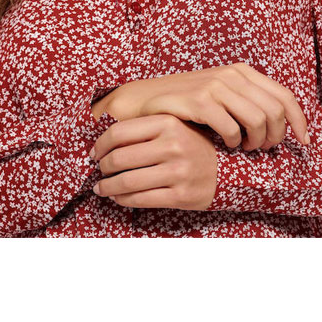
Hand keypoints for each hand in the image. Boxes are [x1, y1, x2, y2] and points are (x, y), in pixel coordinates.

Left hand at [90, 115, 217, 209]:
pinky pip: (140, 199)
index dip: (100, 145)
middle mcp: (173, 145)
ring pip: (127, 182)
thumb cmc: (192, 147)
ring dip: (107, 186)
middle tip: (99, 171)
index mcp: (168, 122)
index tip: (95, 153)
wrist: (226, 170)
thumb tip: (103, 141)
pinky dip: (122, 199)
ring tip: (102, 187)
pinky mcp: (181, 195)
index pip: (119, 132)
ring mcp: (178, 171)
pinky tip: (118, 196)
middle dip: (102, 167)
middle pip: (119, 158)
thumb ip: (145, 129)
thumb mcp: (174, 127)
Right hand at [93, 62, 308, 150]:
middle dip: (276, 137)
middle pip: (276, 111)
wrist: (145, 100)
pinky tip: (227, 146)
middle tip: (264, 150)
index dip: (299, 121)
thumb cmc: (187, 103)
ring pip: (258, 121)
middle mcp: (232, 75)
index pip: (285, 95)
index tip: (303, 141)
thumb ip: (248, 102)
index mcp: (242, 72)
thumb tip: (282, 126)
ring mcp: (215, 86)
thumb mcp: (221, 95)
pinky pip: (232, 129)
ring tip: (245, 149)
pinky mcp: (199, 101)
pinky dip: (234, 142)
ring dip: (256, 143)